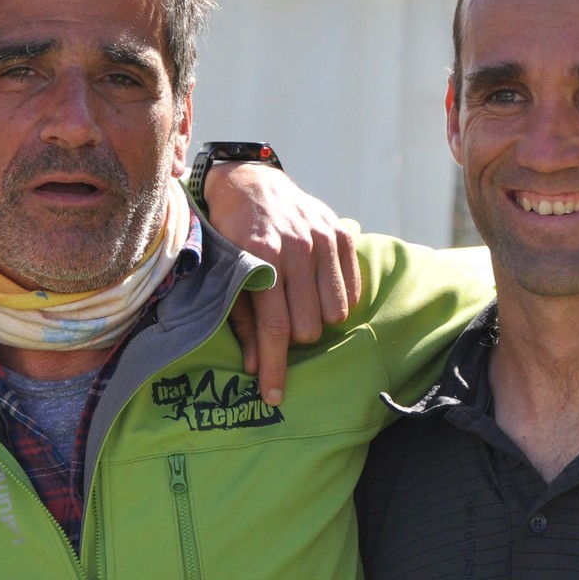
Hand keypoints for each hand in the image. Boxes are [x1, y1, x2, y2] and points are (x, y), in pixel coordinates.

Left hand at [201, 161, 360, 404]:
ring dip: (317, 320)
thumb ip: (240, 317)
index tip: (274, 397)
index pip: (275, 327)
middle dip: (294, 336)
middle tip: (280, 320)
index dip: (275, 366)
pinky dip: (337, 301)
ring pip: (334, 313)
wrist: (251, 183)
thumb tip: (255, 366)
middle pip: (308, 326)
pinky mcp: (341, 234)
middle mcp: (296, 248)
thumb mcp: (226, 271)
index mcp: (262, 258)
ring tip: (299, 304)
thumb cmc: (232, 233)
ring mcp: (322, 239)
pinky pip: (351, 292)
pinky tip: (317, 291)